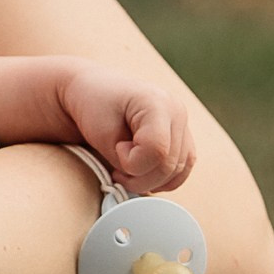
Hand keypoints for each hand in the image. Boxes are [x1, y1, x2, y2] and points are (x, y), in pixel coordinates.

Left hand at [59, 65, 194, 194]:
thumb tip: (144, 182)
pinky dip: (161, 179)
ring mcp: (182, 124)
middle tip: (116, 170)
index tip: (115, 148)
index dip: (133, 162)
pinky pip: (181, 170)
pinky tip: (140, 173)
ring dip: (150, 181)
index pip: (157, 151)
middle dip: (140, 177)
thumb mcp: (102, 134)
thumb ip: (125, 162)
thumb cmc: (92, 107)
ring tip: (126, 170)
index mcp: (158, 102)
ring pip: (178, 171)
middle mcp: (177, 111)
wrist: (91, 90)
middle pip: (170, 165)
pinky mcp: (182, 138)